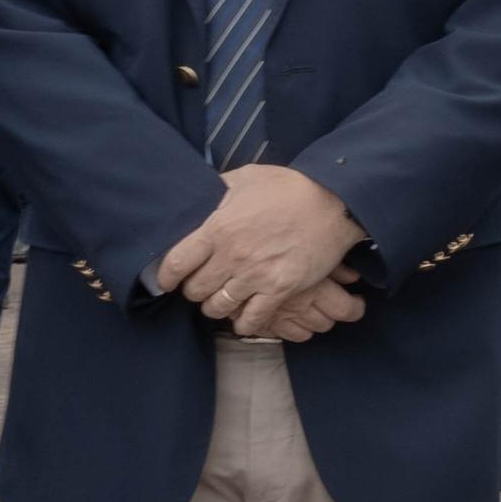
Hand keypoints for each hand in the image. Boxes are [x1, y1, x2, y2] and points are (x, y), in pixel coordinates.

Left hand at [152, 163, 364, 331]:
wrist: (334, 201)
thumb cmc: (289, 186)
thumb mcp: (246, 177)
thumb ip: (219, 189)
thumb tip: (203, 195)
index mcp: (218, 228)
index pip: (177, 263)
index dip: (166, 276)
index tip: (167, 280)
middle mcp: (232, 255)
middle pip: (196, 290)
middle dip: (194, 291)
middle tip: (201, 287)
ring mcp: (256, 275)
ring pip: (219, 307)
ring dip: (216, 307)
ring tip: (221, 302)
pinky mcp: (280, 289)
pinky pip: (253, 320)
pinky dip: (244, 324)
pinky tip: (243, 321)